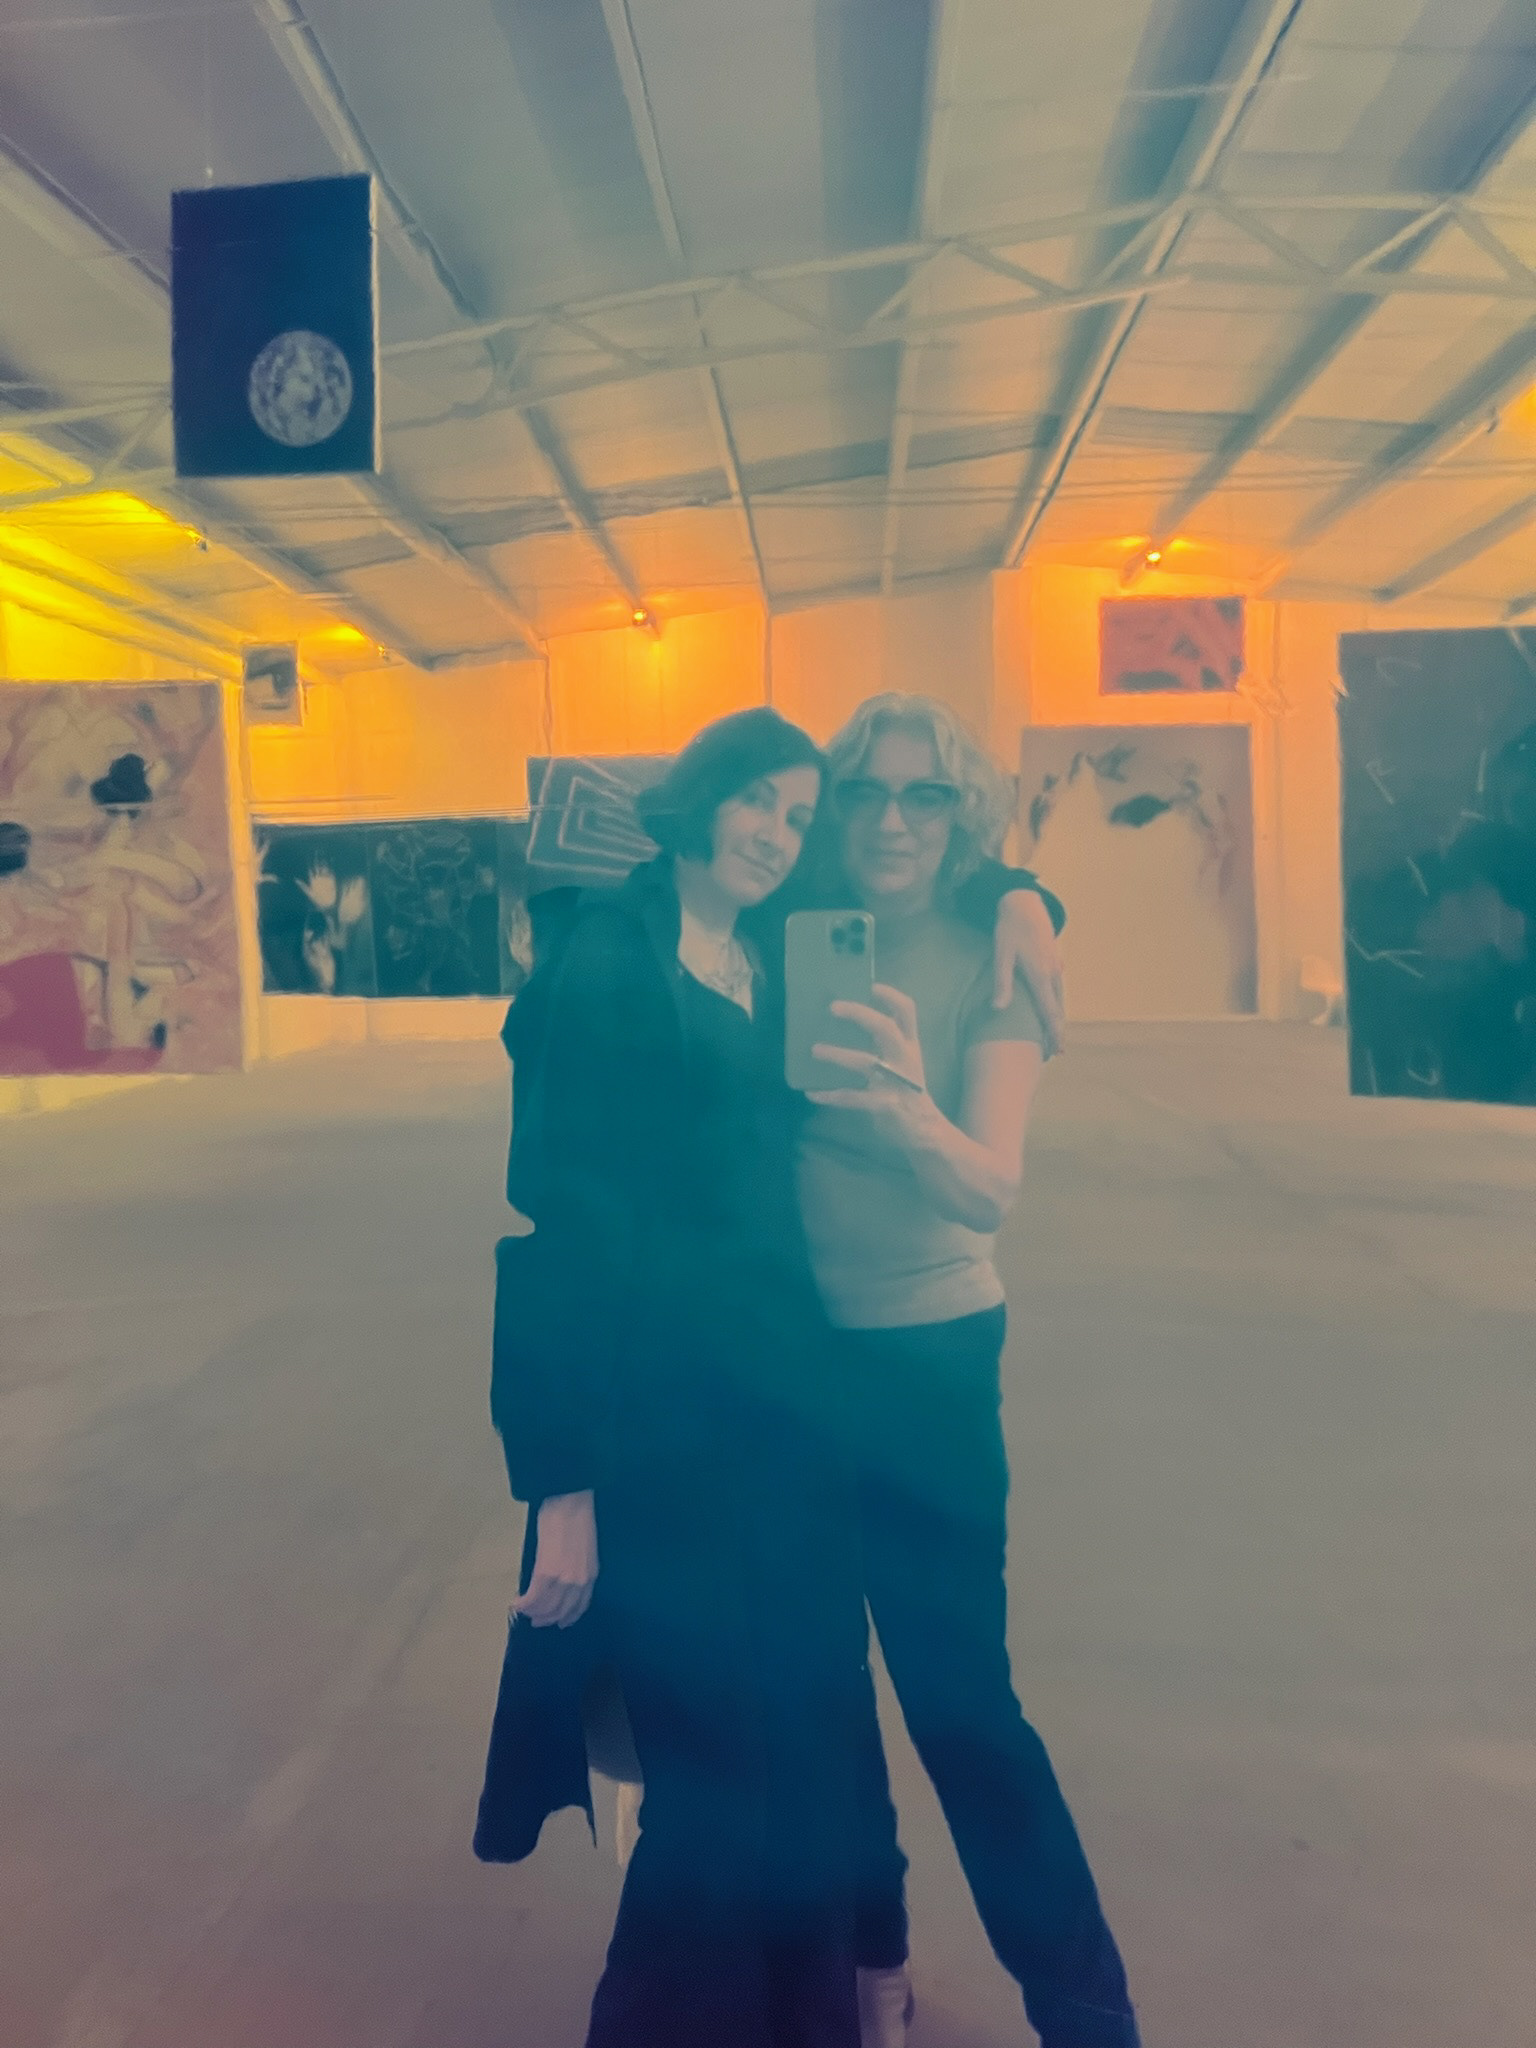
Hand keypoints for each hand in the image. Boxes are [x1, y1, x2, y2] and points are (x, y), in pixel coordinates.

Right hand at [515, 1490, 597, 1628]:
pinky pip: (533, 1597)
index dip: (566, 1617)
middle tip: (535, 1620)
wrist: (570, 1501)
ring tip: (523, 1610)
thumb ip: (575, 1568)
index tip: (556, 1621)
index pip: (579, 1606)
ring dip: (532, 1612)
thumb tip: (559, 1579)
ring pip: (545, 1608)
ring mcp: (562, 1580)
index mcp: (590, 1575)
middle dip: (546, 1618)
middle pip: (560, 1611)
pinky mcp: (546, 1573)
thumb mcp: (583, 1549)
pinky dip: (523, 1604)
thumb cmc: (576, 1517)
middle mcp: (578, 1582)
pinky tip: (516, 1602)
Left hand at [807, 984, 929, 1115]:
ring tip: (815, 1050)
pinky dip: (831, 1095)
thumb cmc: (906, 1089)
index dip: (891, 996)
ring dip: (837, 1055)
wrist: (924, 1129)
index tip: (871, 986)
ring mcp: (895, 1082)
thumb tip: (850, 1018)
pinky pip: (853, 1097)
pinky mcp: (884, 1105)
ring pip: (865, 1062)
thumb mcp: (903, 1060)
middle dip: (859, 1014)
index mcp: (910, 1045)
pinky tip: (812, 1093)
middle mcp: (904, 1059)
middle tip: (833, 1007)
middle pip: (885, 1029)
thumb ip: (885, 1042)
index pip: (907, 1012)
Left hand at [994, 890, 1064, 1055]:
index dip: (1053, 1033)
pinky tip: (1053, 1010)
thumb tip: (998, 1009)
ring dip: (1057, 1019)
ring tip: (1054, 1037)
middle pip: (1058, 1009)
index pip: (1049, 1011)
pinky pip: (1057, 989)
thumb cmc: (1009, 929)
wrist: (1025, 904)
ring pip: (1059, 999)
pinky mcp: (1054, 961)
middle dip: (1056, 1031)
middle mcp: (1052, 974)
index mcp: (1040, 975)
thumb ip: (1001, 982)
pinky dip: (1056, 1004)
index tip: (1056, 1051)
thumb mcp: (1001, 955)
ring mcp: (1056, 967)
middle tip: (1055, 1053)